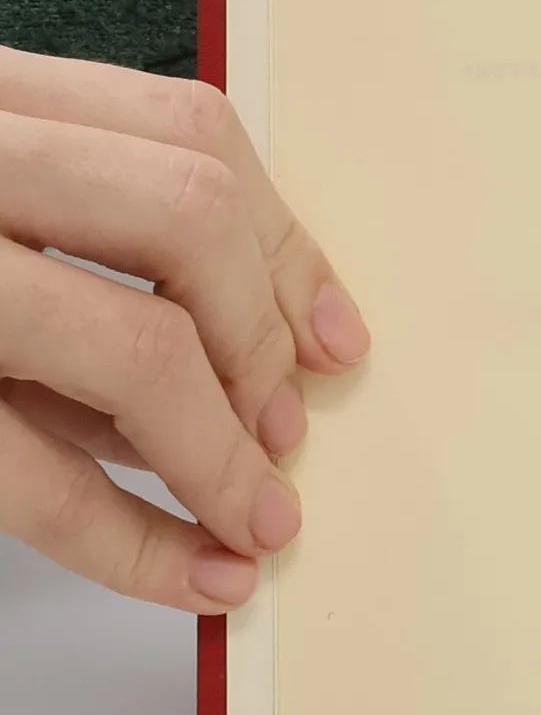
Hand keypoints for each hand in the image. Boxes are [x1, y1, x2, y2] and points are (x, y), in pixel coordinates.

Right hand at [0, 48, 368, 611]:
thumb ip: (75, 256)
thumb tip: (260, 364)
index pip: (188, 132)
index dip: (285, 247)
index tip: (335, 339)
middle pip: (186, 214)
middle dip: (261, 339)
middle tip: (284, 432)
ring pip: (130, 345)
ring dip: (220, 453)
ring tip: (256, 520)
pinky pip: (23, 477)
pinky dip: (134, 543)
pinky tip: (194, 581)